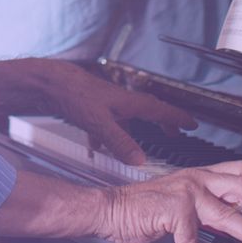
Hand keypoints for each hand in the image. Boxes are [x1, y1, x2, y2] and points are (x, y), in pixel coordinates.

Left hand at [39, 61, 196, 165]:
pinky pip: (106, 122)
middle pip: (148, 111)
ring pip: (126, 117)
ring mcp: (106, 103)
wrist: (48, 82)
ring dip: (134, 130)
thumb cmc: (73, 95)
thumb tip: (140, 160)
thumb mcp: (99, 123)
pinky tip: (97, 146)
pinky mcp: (91, 106)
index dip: (178, 118)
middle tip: (175, 132)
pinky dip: (107, 134)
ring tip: (138, 145)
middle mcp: (120, 101)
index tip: (193, 124)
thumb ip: (120, 143)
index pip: (161, 110)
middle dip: (162, 122)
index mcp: (129, 103)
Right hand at [98, 164, 241, 242]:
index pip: (241, 172)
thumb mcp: (182, 199)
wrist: (109, 208)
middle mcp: (195, 180)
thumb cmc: (143, 206)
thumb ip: (207, 205)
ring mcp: (184, 195)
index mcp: (200, 175)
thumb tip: (237, 223)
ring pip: (227, 213)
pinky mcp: (171, 213)